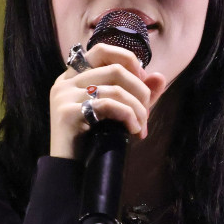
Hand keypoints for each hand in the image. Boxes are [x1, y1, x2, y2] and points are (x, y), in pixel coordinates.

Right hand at [48, 43, 167, 158]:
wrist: (71, 173)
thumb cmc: (93, 142)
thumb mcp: (117, 113)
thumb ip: (137, 94)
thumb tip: (160, 76)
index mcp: (74, 76)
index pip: (102, 50)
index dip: (128, 60)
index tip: (143, 83)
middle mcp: (66, 81)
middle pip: (115, 68)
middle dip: (140, 91)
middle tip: (146, 114)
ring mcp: (64, 95)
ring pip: (115, 88)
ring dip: (138, 109)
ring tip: (141, 127)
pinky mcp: (67, 112)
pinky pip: (108, 105)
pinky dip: (128, 116)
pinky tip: (133, 130)